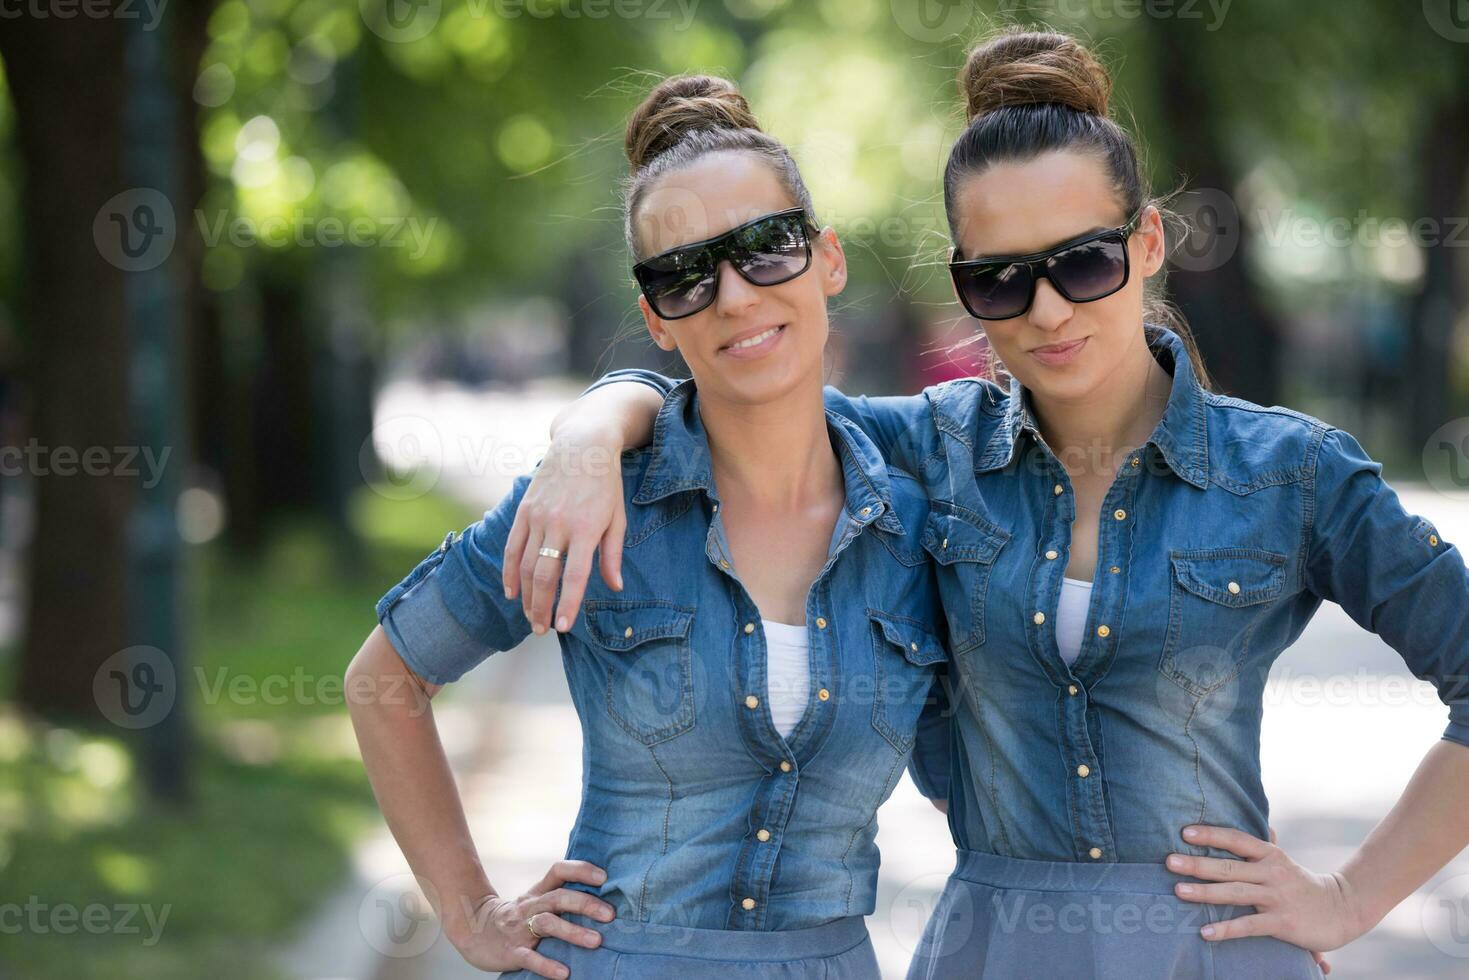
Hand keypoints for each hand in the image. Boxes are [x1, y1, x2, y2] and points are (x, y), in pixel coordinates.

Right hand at [446, 860, 614, 978]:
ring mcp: (520, 929)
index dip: (581, 870)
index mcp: (538, 892)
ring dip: (573, 932)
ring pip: (547, 924)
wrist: (473, 930)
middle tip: (610, 914)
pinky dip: (547, 965)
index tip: (604, 878)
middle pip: (559, 898)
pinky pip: (530, 958)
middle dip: (586, 904)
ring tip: (597, 941)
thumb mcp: (535, 899)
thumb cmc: (515, 915)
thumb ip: (560, 895)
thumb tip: (601, 897)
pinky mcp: (511, 952)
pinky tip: (564, 973)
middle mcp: (531, 906)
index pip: (559, 870)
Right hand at [503, 420, 627, 634]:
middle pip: (544, 576)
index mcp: (586, 529)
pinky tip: (511, 592)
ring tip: (530, 617)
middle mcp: (559, 524)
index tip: (563, 627)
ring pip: (525, 565)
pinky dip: (509, 572)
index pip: (574, 576)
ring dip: (526, 596)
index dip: (567, 605)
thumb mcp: (617, 518)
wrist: (582, 445)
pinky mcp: (524, 510)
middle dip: (542, 608)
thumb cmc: (605, 484)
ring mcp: (538, 516)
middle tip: (542, 630)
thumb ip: (613, 554)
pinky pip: (512, 546)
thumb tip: (614, 587)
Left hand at [1168, 824, 1360, 967]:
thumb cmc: (1302, 884)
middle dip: (1197, 864)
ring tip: (1178, 891)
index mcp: (1270, 854)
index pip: (1236, 839)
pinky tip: (1205, 932)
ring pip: (1235, 893)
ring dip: (1205, 893)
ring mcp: (1277, 897)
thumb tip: (1259, 825)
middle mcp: (1272, 872)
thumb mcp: (1282, 861)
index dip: (1210, 835)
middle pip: (1228, 866)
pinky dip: (1226, 929)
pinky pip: (1249, 926)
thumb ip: (1264, 846)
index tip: (1184, 832)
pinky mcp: (1283, 922)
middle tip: (1168, 861)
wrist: (1342, 909)